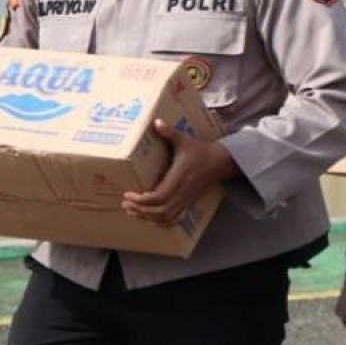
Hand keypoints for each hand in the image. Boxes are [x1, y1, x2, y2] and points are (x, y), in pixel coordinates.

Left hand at [122, 119, 238, 226]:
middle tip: (125, 203)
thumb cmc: (200, 151)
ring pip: (165, 217)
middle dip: (140, 210)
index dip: (141, 200)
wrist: (220, 162)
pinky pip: (173, 219)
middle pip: (159, 211)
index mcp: (178, 178)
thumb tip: (156, 122)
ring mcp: (185, 199)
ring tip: (133, 211)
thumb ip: (169, 133)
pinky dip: (160, 222)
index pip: (158, 197)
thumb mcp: (184, 140)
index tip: (128, 195)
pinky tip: (150, 219)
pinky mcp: (187, 202)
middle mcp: (182, 192)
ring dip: (147, 217)